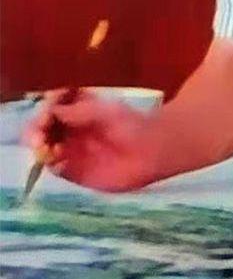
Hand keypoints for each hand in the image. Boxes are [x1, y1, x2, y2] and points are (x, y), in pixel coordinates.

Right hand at [23, 90, 162, 192]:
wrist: (151, 151)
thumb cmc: (132, 125)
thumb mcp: (104, 112)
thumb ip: (77, 111)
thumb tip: (50, 109)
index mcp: (79, 110)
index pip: (51, 107)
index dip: (45, 109)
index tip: (46, 112)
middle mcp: (71, 130)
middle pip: (42, 128)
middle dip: (36, 130)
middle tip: (38, 136)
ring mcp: (72, 150)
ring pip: (44, 148)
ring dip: (40, 147)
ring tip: (45, 147)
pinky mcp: (75, 171)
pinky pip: (55, 168)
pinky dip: (50, 164)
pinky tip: (56, 160)